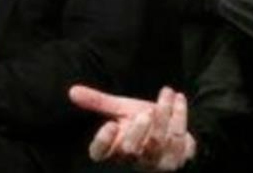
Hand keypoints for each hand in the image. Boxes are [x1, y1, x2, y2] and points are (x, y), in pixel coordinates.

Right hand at [69, 85, 195, 171]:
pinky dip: (180, 116)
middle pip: (130, 150)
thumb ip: (98, 102)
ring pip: (158, 143)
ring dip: (164, 116)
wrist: (171, 128)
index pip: (100, 153)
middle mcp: (132, 159)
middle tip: (144, 113)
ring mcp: (154, 162)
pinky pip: (179, 139)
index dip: (103, 142)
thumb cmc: (142, 121)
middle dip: (138, 131)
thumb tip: (72, 90)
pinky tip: (178, 98)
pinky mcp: (175, 160)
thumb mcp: (120, 109)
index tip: (110, 124)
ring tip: (166, 93)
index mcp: (114, 147)